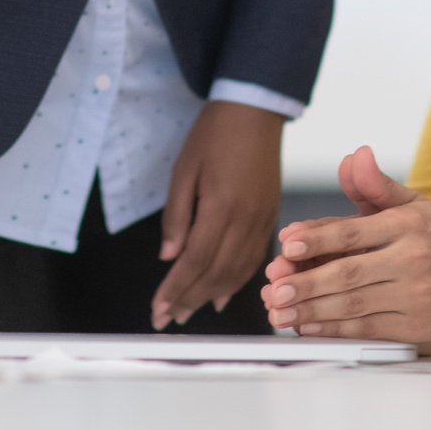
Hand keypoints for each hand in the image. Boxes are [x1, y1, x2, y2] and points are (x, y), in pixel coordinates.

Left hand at [151, 101, 282, 328]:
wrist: (254, 110)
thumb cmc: (214, 134)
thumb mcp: (184, 169)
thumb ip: (177, 216)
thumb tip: (169, 257)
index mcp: (222, 205)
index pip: (196, 259)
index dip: (176, 288)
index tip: (158, 308)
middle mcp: (247, 219)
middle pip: (217, 272)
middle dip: (190, 299)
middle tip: (167, 319)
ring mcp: (263, 220)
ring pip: (238, 271)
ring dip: (211, 296)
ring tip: (188, 312)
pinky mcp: (272, 217)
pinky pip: (254, 259)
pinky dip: (237, 281)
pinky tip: (221, 295)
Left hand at [258, 143, 430, 344]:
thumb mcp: (413, 204)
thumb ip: (375, 186)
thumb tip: (355, 156)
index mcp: (407, 225)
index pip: (354, 231)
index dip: (318, 238)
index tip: (287, 244)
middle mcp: (411, 261)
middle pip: (348, 273)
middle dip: (306, 282)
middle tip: (273, 287)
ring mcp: (413, 297)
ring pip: (353, 305)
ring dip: (312, 310)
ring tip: (279, 311)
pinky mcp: (413, 327)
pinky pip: (366, 329)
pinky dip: (333, 330)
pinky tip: (308, 326)